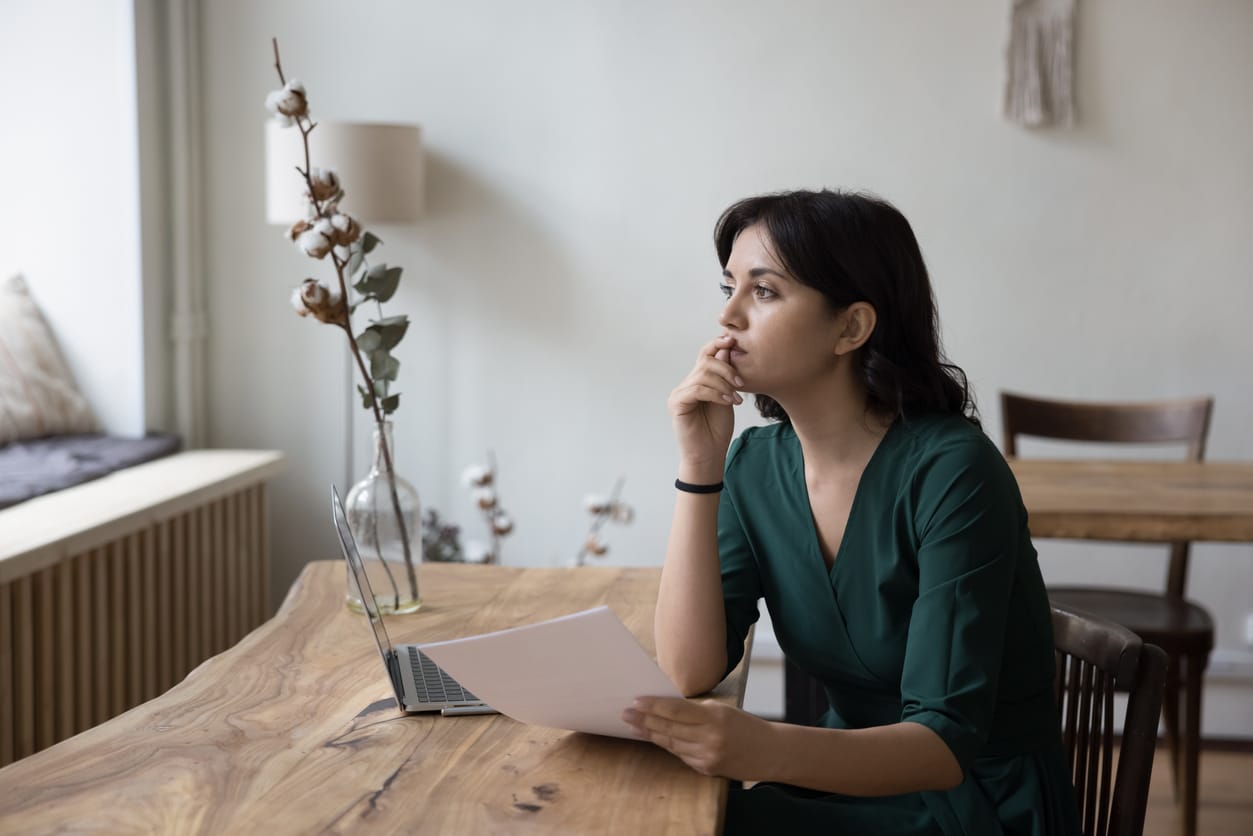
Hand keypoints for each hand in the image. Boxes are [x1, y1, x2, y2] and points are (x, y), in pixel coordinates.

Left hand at [622, 697, 776, 780]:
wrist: (770, 752)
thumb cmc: (746, 726)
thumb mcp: (723, 710)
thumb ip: (696, 711)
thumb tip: (666, 707)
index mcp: (715, 717)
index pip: (676, 710)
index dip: (654, 706)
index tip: (636, 700)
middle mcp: (710, 738)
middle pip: (669, 728)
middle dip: (645, 720)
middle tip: (626, 713)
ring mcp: (708, 756)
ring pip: (672, 743)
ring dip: (651, 734)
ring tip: (634, 725)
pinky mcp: (707, 769)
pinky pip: (682, 755)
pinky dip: (668, 745)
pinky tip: (654, 738)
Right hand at [667, 335, 742, 477]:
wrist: (709, 455)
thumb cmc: (718, 429)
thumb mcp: (727, 397)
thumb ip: (725, 375)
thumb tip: (728, 348)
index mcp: (697, 380)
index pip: (705, 354)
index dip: (717, 344)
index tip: (733, 340)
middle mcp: (686, 384)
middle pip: (705, 361)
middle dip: (726, 368)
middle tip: (740, 383)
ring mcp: (679, 393)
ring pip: (702, 374)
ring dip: (723, 384)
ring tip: (735, 398)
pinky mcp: (677, 404)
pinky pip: (697, 389)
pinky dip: (715, 393)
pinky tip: (728, 402)